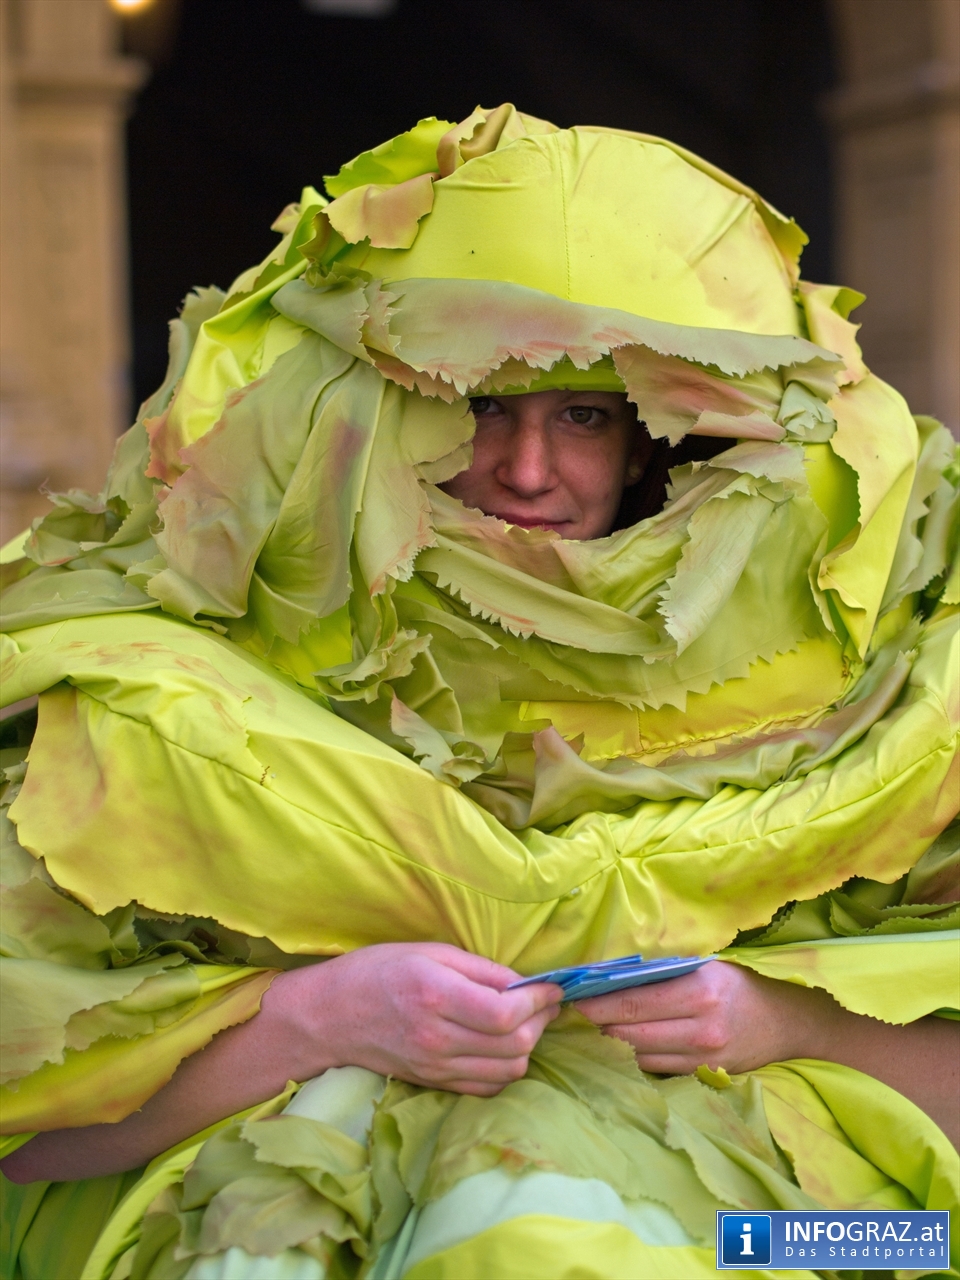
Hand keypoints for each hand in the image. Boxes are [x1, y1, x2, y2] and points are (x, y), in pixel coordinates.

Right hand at [274, 942, 561, 1095]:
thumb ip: (481, 969)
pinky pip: (488, 1087)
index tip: (553, 987)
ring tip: (524, 1022)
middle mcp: (437, 1038)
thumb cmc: (380, 970)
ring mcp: (436, 1067)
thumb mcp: (431, 952)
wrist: (332, 1015)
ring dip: (527, 1046)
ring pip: (508, 1071)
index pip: (506, 1013)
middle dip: (540, 1022)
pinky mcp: (435, 1083)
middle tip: (542, 1002)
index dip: (540, 1001)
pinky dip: (506, 1069)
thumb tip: (526, 983)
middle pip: (514, 1045)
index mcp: (436, 996)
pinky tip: (501, 1046)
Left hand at [573, 960, 835, 1074]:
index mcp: (700, 991)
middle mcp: (701, 1028)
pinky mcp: (704, 1077)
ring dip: (612, 1043)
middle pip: (630, 1032)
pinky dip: (635, 1057)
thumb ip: (666, 971)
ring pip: (639, 1055)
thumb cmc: (741, 984)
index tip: (573, 997)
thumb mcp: (708, 965)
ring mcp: (703, 1058)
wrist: (789, 1022)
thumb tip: (613, 973)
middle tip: (573, 1013)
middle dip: (598, 1023)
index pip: (634, 1002)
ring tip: (592, 1029)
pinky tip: (620, 1046)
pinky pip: (657, 1069)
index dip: (598, 1002)